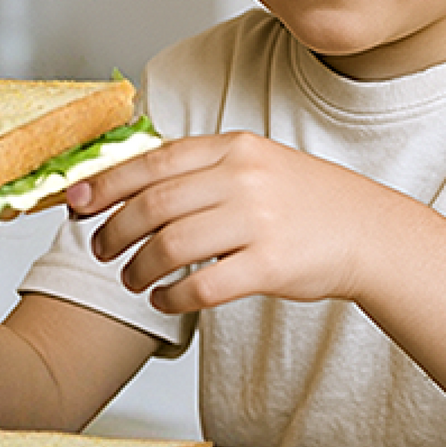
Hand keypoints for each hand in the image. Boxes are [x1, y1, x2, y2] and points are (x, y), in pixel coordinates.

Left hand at [67, 132, 445, 314]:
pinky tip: (163, 298)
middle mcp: (244, 179)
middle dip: (113, 229)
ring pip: (170, 245)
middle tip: (98, 248)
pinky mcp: (272, 265)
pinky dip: (172, 295)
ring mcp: (259, 221)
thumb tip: (130, 180)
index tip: (75, 199)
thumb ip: (202, 168)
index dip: (107, 181)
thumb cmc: (306, 201)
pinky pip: (203, 285)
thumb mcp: (256, 164)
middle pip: (154, 204)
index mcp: (235, 148)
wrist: (370, 232)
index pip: (155, 160)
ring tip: (130, 278)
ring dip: (138, 267)